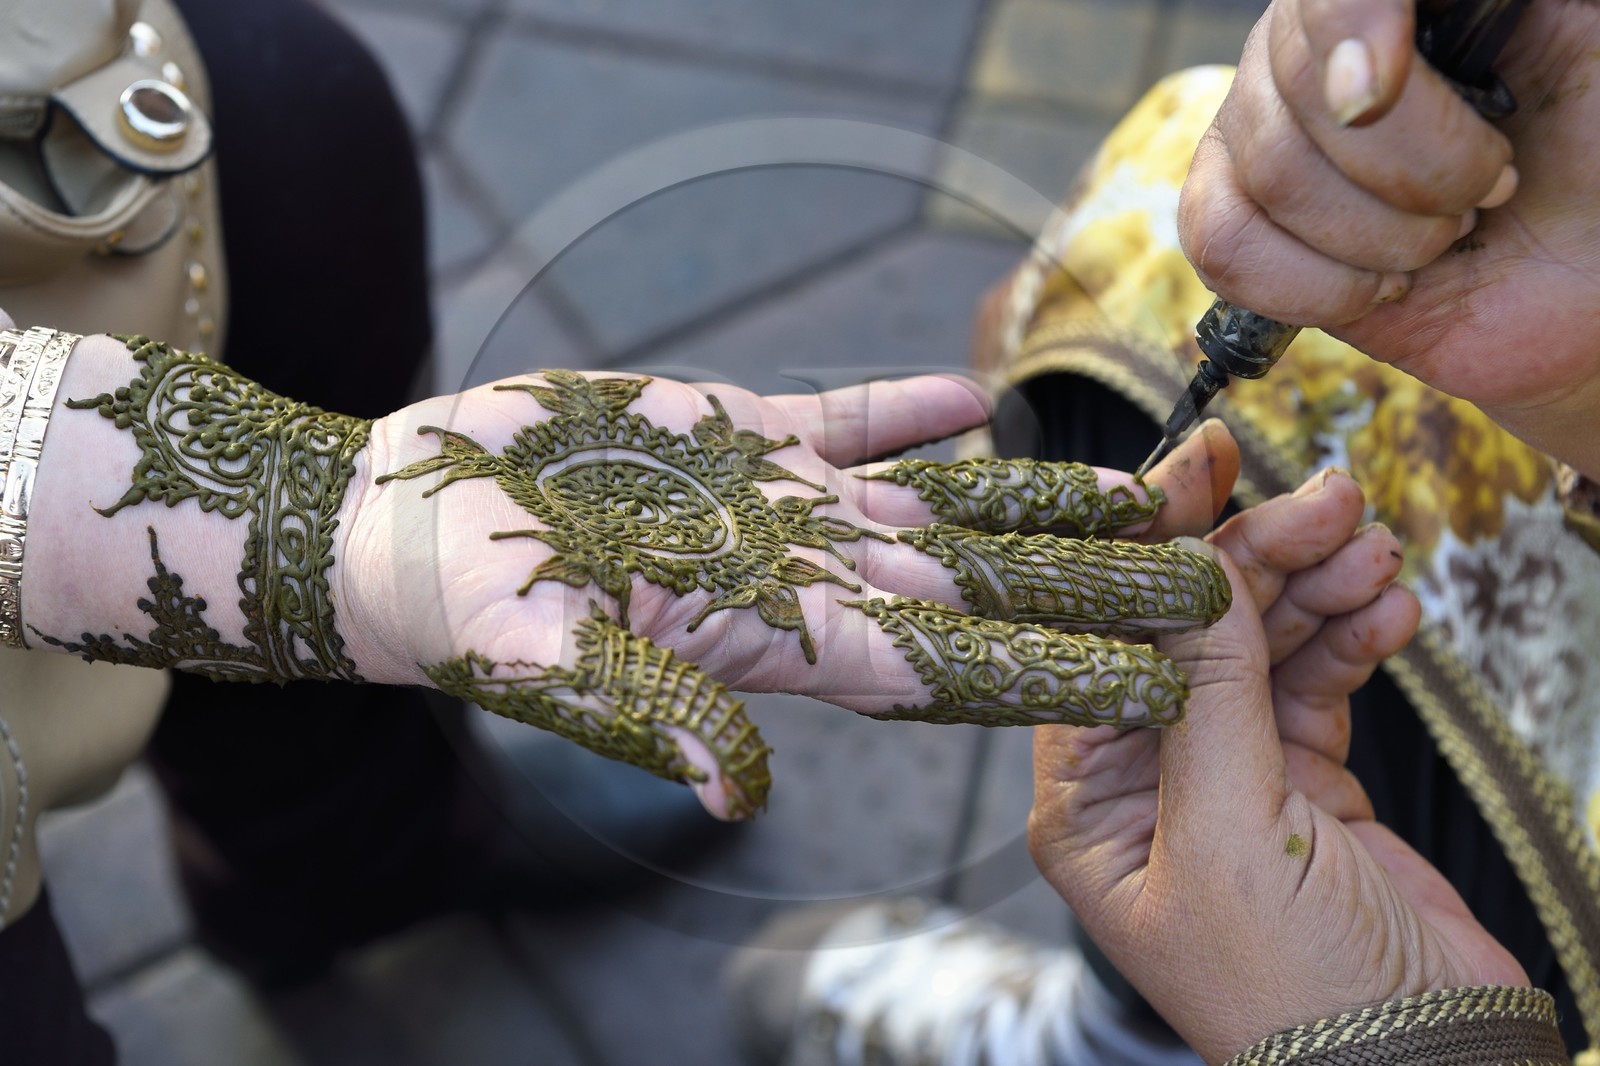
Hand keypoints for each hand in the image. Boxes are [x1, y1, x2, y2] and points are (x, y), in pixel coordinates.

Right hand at [336, 373, 1237, 818]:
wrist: (408, 525)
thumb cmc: (461, 606)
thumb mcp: (547, 658)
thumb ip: (652, 711)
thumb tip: (736, 792)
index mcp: (778, 635)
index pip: (953, 664)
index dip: (1063, 672)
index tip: (1171, 681)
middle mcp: (802, 574)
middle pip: (984, 584)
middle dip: (1097, 587)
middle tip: (1216, 583)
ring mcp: (776, 504)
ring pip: (937, 500)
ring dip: (1036, 497)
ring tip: (1136, 488)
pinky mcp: (733, 437)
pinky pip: (844, 422)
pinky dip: (908, 410)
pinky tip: (973, 393)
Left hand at [1028, 469, 1526, 1061]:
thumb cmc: (1292, 992)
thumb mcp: (1227, 830)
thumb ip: (1208, 688)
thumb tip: (1190, 559)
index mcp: (1083, 800)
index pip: (1101, 635)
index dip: (1148, 544)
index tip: (1196, 465)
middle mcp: (1142, 779)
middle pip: (1188, 625)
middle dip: (1254, 554)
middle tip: (1324, 495)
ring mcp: (1227, 776)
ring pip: (1261, 643)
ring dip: (1315, 587)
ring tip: (1369, 546)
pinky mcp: (1302, 782)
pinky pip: (1318, 682)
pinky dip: (1353, 639)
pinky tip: (1389, 611)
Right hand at [1178, 0, 1599, 474]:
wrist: (1591, 274)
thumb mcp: (1581, 40)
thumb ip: (1496, 9)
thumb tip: (1373, 62)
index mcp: (1398, 0)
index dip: (1346, 28)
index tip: (1377, 94)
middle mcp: (1317, 54)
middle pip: (1292, 89)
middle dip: (1411, 167)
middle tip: (1495, 187)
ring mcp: (1272, 142)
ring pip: (1267, 179)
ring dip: (1377, 235)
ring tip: (1442, 239)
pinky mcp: (1251, 232)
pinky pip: (1222, 246)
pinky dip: (1306, 283)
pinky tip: (1374, 284)